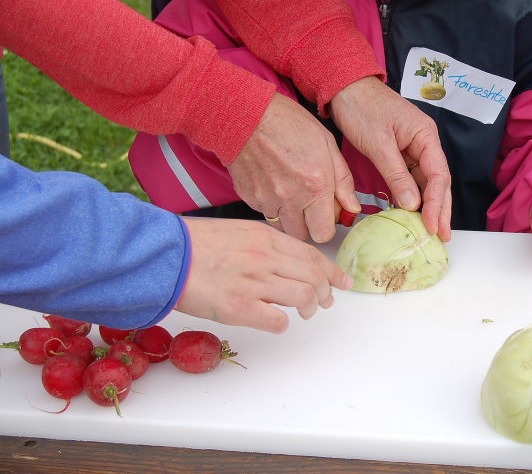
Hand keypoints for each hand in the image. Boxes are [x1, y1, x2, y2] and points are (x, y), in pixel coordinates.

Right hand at [177, 217, 352, 332]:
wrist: (164, 254)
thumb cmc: (195, 244)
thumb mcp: (238, 232)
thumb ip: (266, 245)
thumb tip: (288, 263)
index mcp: (266, 238)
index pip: (311, 255)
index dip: (332, 272)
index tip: (343, 282)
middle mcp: (265, 258)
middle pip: (314, 276)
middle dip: (326, 292)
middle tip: (326, 302)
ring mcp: (254, 283)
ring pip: (304, 297)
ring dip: (310, 308)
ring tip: (306, 313)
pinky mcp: (238, 308)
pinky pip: (277, 320)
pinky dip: (283, 323)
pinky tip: (277, 321)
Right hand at [227, 93, 359, 242]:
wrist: (248, 114)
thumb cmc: (288, 123)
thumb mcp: (328, 146)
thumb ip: (343, 182)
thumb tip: (352, 207)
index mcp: (315, 187)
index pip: (324, 233)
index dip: (327, 225)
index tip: (326, 213)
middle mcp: (290, 199)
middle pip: (302, 235)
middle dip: (309, 224)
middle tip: (310, 203)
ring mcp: (266, 200)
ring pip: (282, 226)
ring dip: (289, 216)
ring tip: (291, 190)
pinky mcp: (249, 196)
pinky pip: (264, 212)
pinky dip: (271, 204)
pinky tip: (273, 182)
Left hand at [329, 77, 451, 240]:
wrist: (344, 87)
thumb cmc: (361, 108)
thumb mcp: (378, 143)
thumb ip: (396, 175)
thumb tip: (413, 205)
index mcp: (425, 136)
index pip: (438, 175)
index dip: (437, 203)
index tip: (433, 225)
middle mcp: (424, 142)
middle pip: (438, 181)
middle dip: (441, 209)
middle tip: (442, 236)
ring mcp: (413, 148)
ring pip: (426, 182)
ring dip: (429, 206)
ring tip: (432, 230)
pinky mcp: (400, 152)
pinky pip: (411, 178)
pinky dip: (413, 196)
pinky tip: (413, 213)